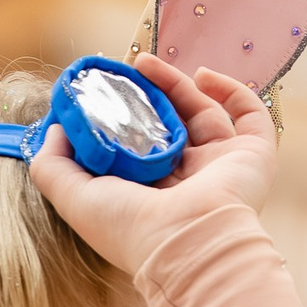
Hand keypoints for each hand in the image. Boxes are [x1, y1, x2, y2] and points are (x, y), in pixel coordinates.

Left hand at [28, 55, 276, 278]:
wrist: (190, 243)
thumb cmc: (131, 228)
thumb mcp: (74, 198)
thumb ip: (53, 166)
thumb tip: (55, 129)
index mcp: (151, 195)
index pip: (137, 151)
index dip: (119, 120)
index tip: (100, 94)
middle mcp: (187, 181)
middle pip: (171, 127)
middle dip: (148, 98)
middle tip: (126, 74)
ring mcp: (221, 167)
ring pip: (203, 115)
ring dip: (177, 85)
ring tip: (147, 64)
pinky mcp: (252, 155)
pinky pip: (249, 115)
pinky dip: (231, 91)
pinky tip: (203, 75)